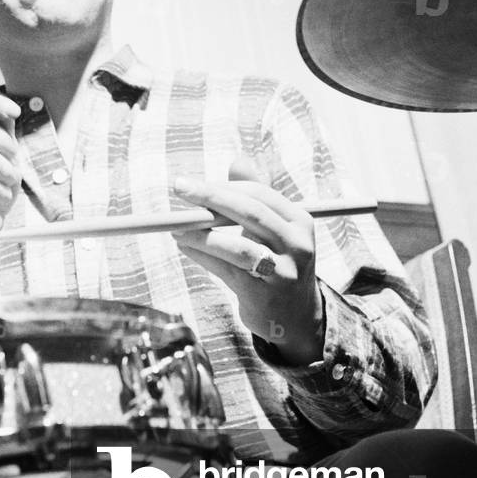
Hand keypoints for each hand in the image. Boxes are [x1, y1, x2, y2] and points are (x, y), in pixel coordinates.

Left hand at [172, 158, 323, 365]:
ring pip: (237, 246)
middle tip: (180, 187)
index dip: (224, 186)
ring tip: (176, 228)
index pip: (259, 194)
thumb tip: (238, 161)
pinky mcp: (265, 296)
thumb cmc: (276, 261)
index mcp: (300, 221)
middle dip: (210, 197)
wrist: (296, 317)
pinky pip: (227, 271)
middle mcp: (298, 245)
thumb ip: (255, 196)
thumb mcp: (273, 228)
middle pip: (250, 213)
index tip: (194, 184)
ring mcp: (284, 272)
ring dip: (201, 234)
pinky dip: (202, 257)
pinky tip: (185, 248)